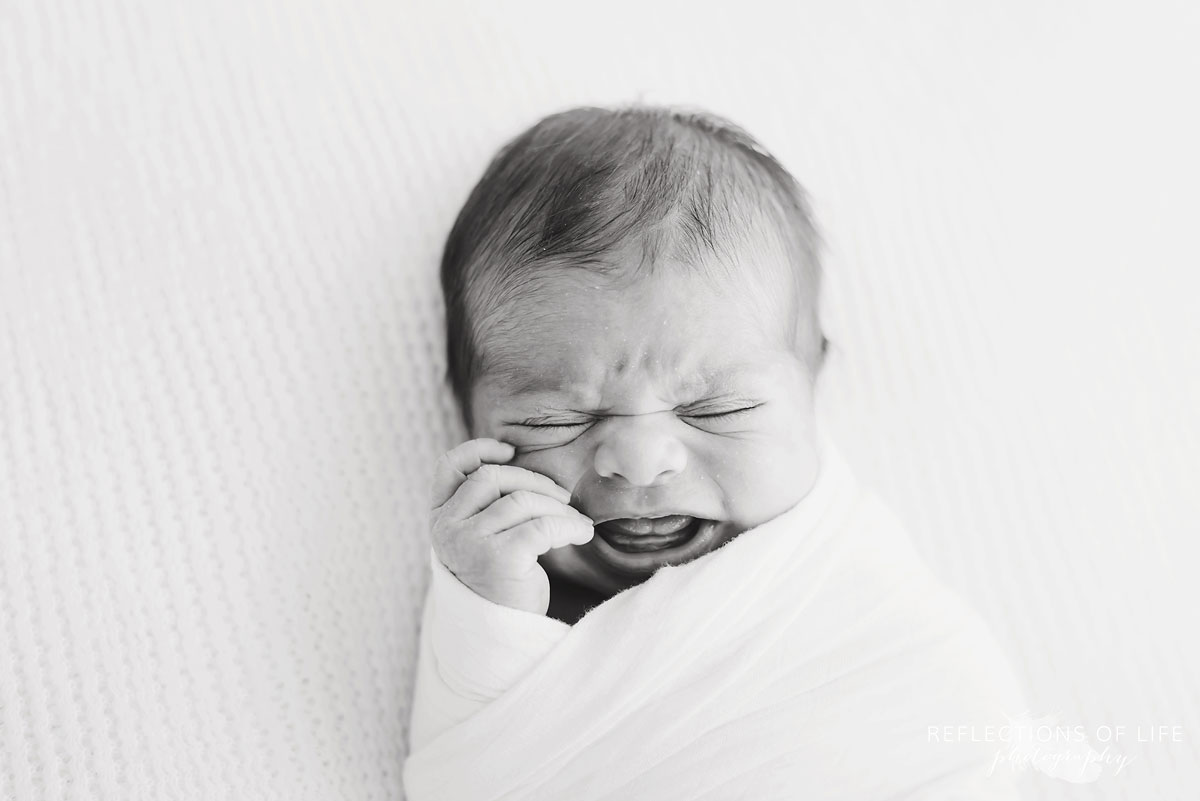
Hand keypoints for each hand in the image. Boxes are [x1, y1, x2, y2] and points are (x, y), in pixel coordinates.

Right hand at [430, 437, 594, 614]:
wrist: (502, 635)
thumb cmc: (499, 581)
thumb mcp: (482, 537)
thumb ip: (487, 505)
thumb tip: (520, 463)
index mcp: (440, 518)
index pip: (449, 467)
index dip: (478, 450)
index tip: (509, 451)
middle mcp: (447, 528)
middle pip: (492, 478)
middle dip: (535, 482)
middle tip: (563, 500)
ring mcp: (469, 543)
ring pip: (521, 501)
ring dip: (559, 508)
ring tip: (576, 523)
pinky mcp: (498, 559)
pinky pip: (543, 526)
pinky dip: (570, 526)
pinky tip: (582, 534)